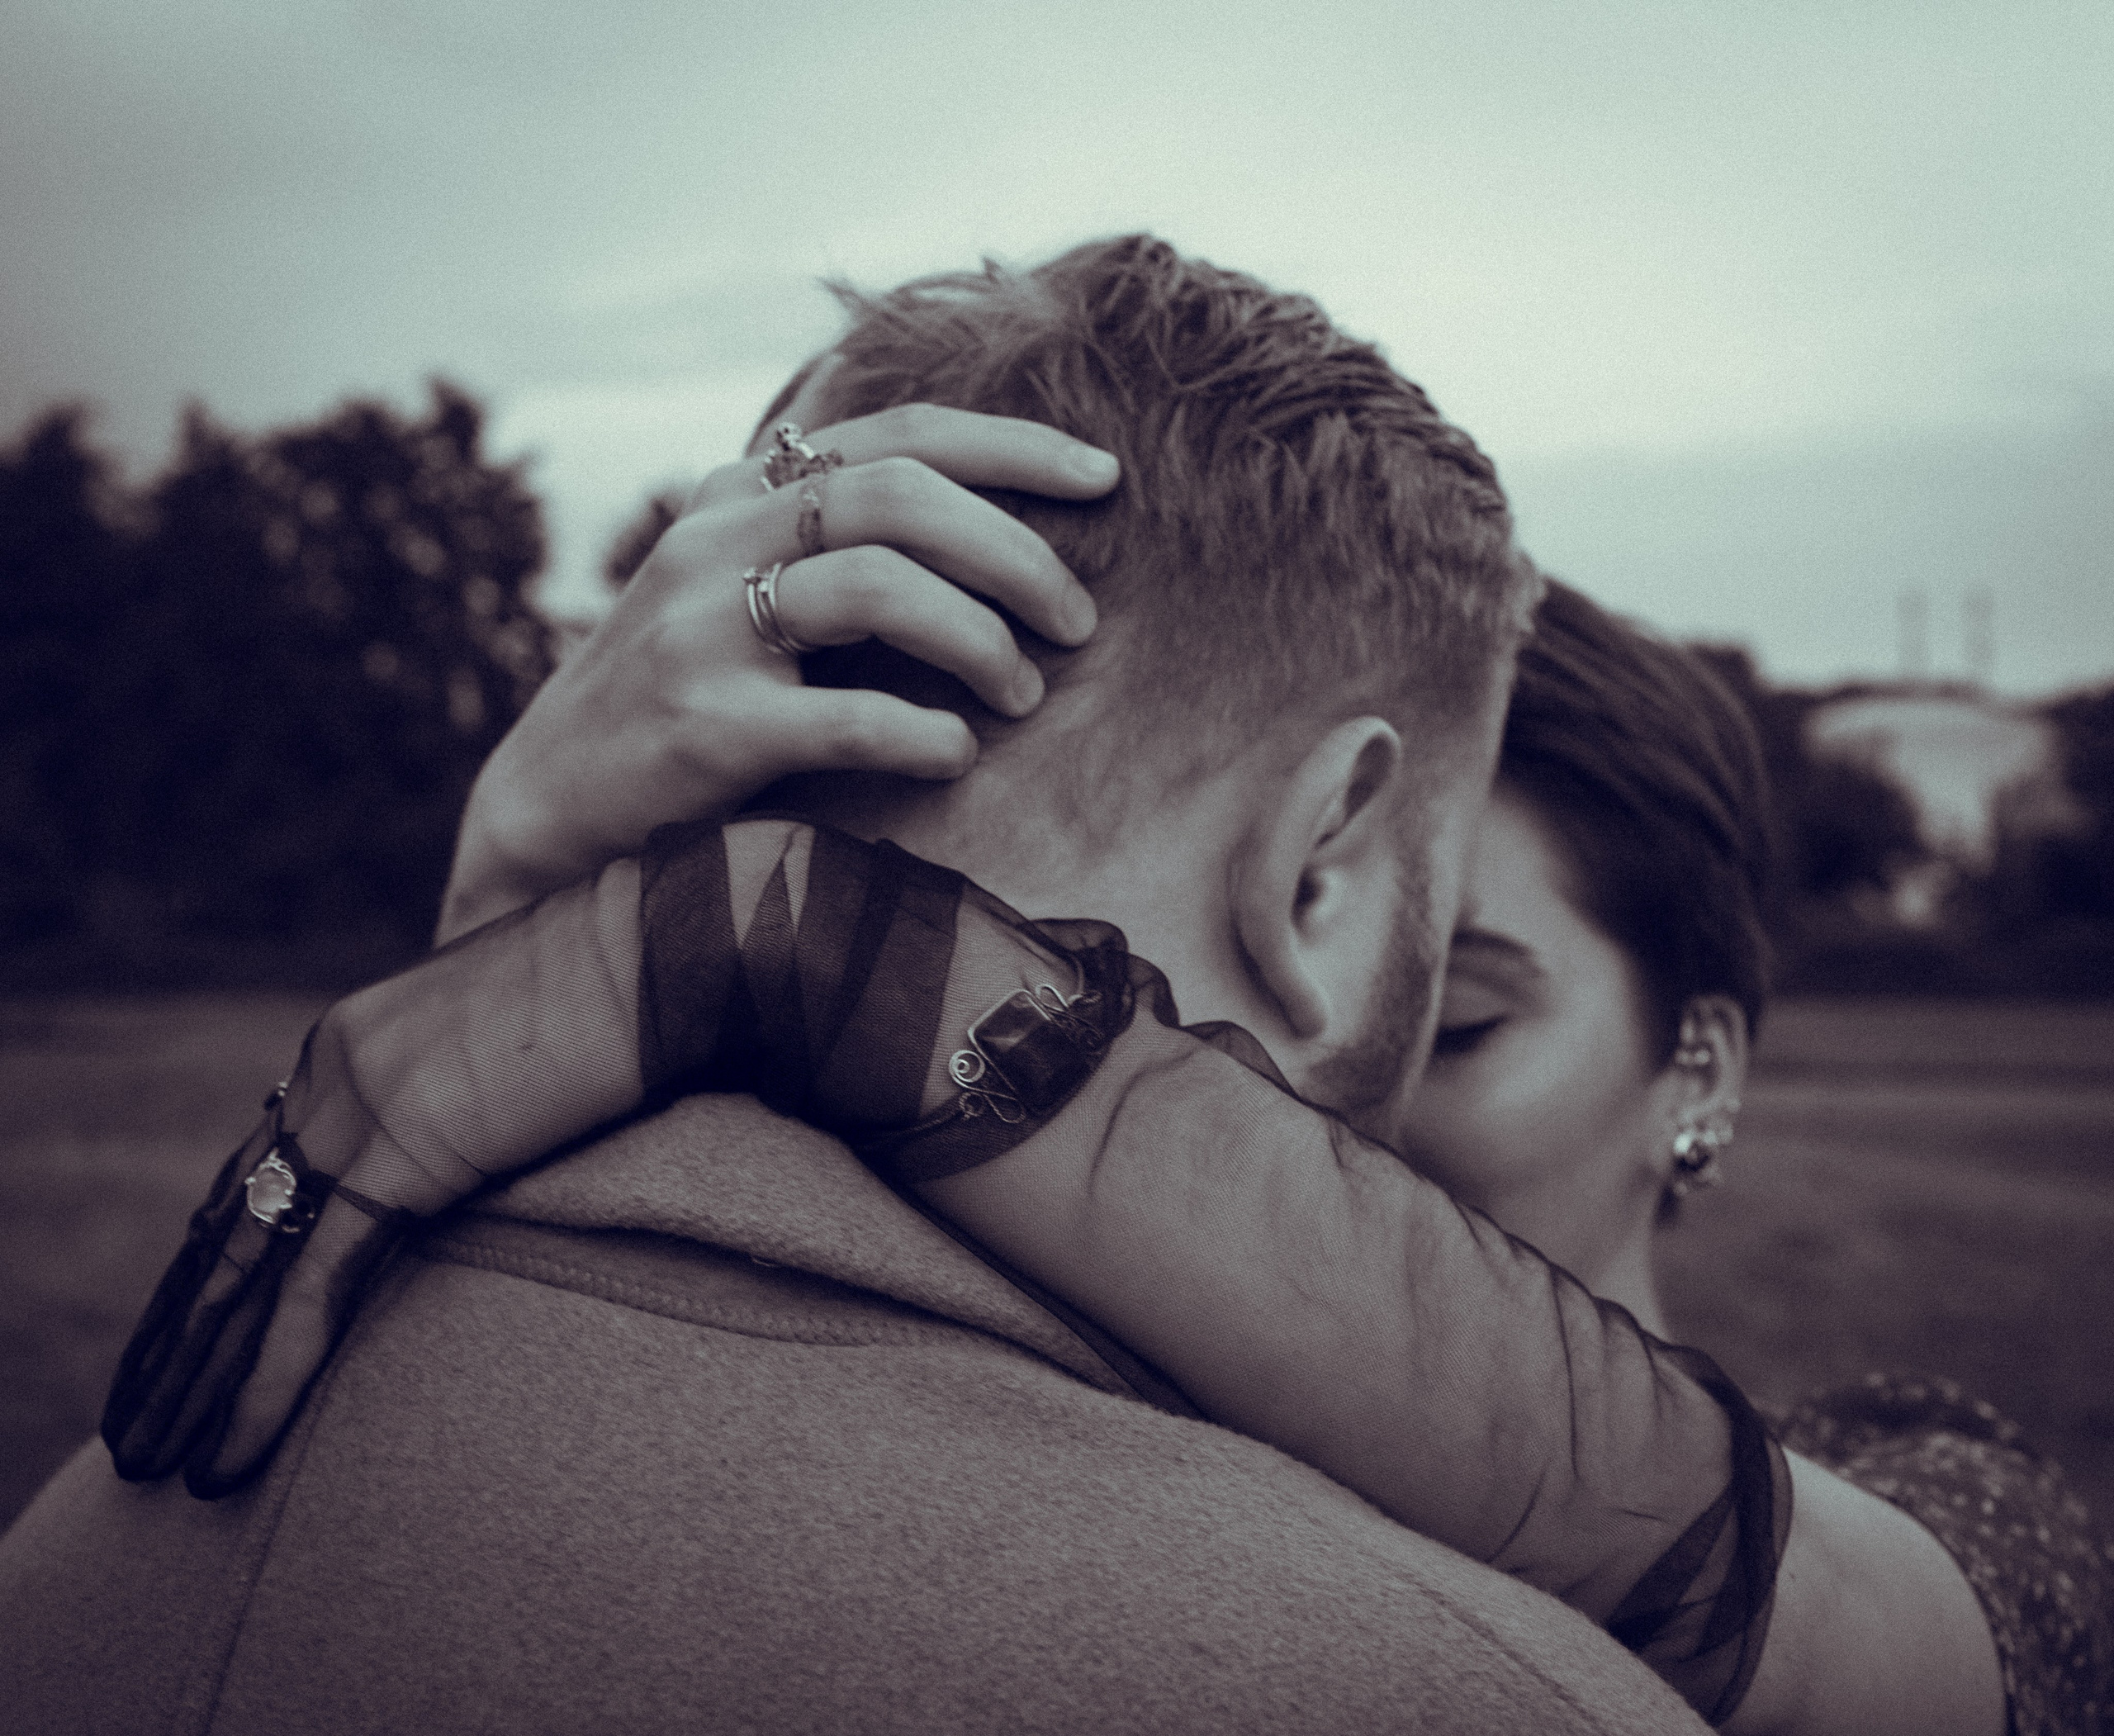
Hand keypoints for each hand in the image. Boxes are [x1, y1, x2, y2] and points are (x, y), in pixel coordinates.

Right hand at [438, 389, 1118, 942]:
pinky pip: (840, 716)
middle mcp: (716, 540)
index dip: (1014, 448)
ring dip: (979, 638)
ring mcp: (700, 629)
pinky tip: (955, 755)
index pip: (900, 437)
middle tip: (1079, 622)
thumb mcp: (742, 589)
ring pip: (876, 585)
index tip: (1105, 477)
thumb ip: (833, 546)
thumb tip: (999, 535)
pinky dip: (918, 732)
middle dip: (1015, 554)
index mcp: (741, 495)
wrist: (551, 799)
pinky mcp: (700, 726)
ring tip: (1026, 694)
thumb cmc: (684, 696)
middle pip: (901, 498)